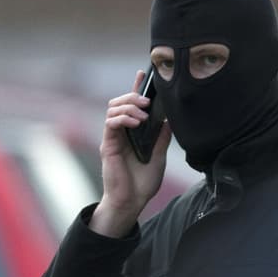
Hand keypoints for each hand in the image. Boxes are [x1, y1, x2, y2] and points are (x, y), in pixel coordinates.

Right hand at [90, 69, 172, 237]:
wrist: (132, 202)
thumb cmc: (143, 183)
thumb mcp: (159, 156)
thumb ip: (162, 137)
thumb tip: (169, 118)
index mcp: (132, 133)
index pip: (132, 105)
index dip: (136, 88)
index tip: (143, 73)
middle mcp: (120, 132)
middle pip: (118, 102)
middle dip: (132, 95)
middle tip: (147, 101)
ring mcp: (112, 138)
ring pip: (113, 108)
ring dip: (129, 106)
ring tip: (143, 114)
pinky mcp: (108, 145)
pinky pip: (110, 123)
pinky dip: (123, 118)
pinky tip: (136, 123)